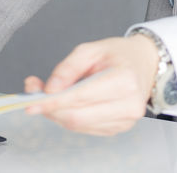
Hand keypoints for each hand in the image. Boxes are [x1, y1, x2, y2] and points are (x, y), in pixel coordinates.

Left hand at [22, 35, 157, 134]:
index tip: (31, 101)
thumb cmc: (119, 55)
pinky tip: (66, 103)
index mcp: (123, 81)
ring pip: (78, 125)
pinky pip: (85, 128)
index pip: (80, 97)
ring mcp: (124, 121)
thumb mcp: (91, 49)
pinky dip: (70, 117)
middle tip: (34, 95)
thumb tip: (50, 88)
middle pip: (77, 117)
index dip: (52, 101)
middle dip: (50, 109)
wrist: (144, 64)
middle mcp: (128, 105)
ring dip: (57, 113)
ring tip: (50, 95)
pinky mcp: (118, 128)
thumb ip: (68, 68)